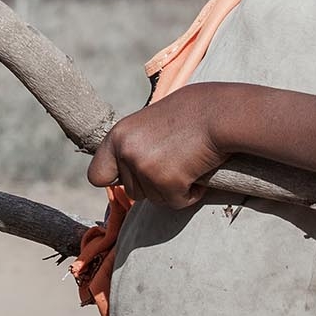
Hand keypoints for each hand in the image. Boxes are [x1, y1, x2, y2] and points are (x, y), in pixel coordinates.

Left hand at [86, 85, 231, 209]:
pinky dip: (190, 194)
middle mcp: (126, 152)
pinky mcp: (168, 182)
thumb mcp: (150, 124)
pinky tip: (199, 171)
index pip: (96, 175)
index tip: (133, 176)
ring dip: (173, 189)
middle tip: (176, 163)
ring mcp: (145, 167)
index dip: (116, 180)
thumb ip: (135, 145)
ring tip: (188, 163)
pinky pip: (177, 202)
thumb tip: (127, 171)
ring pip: (155, 200)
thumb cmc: (191, 113)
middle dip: (154, 185)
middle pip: (132, 192)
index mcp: (118, 136)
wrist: (219, 112)